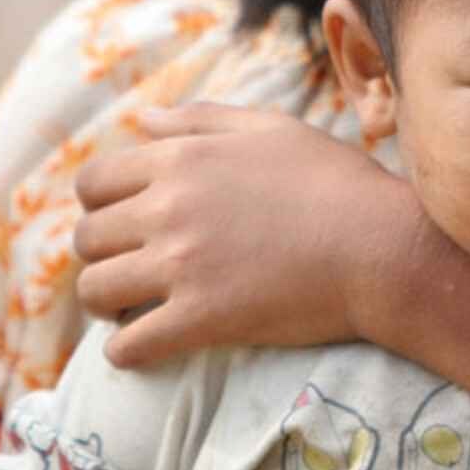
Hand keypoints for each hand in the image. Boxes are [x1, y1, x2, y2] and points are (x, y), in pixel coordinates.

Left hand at [72, 102, 415, 365]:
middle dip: (101, 254)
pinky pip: (129, 345)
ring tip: (130, 308)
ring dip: (105, 304)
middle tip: (128, 268)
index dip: (98, 203)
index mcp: (183, 158)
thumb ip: (202, 121)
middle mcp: (170, 207)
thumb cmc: (336, 182)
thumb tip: (143, 118)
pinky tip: (144, 347)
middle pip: (87, 237)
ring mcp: (182, 265)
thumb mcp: (273, 130)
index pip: (94, 180)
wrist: (382, 247)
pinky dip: (126, 351)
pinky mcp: (201, 318)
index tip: (120, 221)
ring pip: (96, 291)